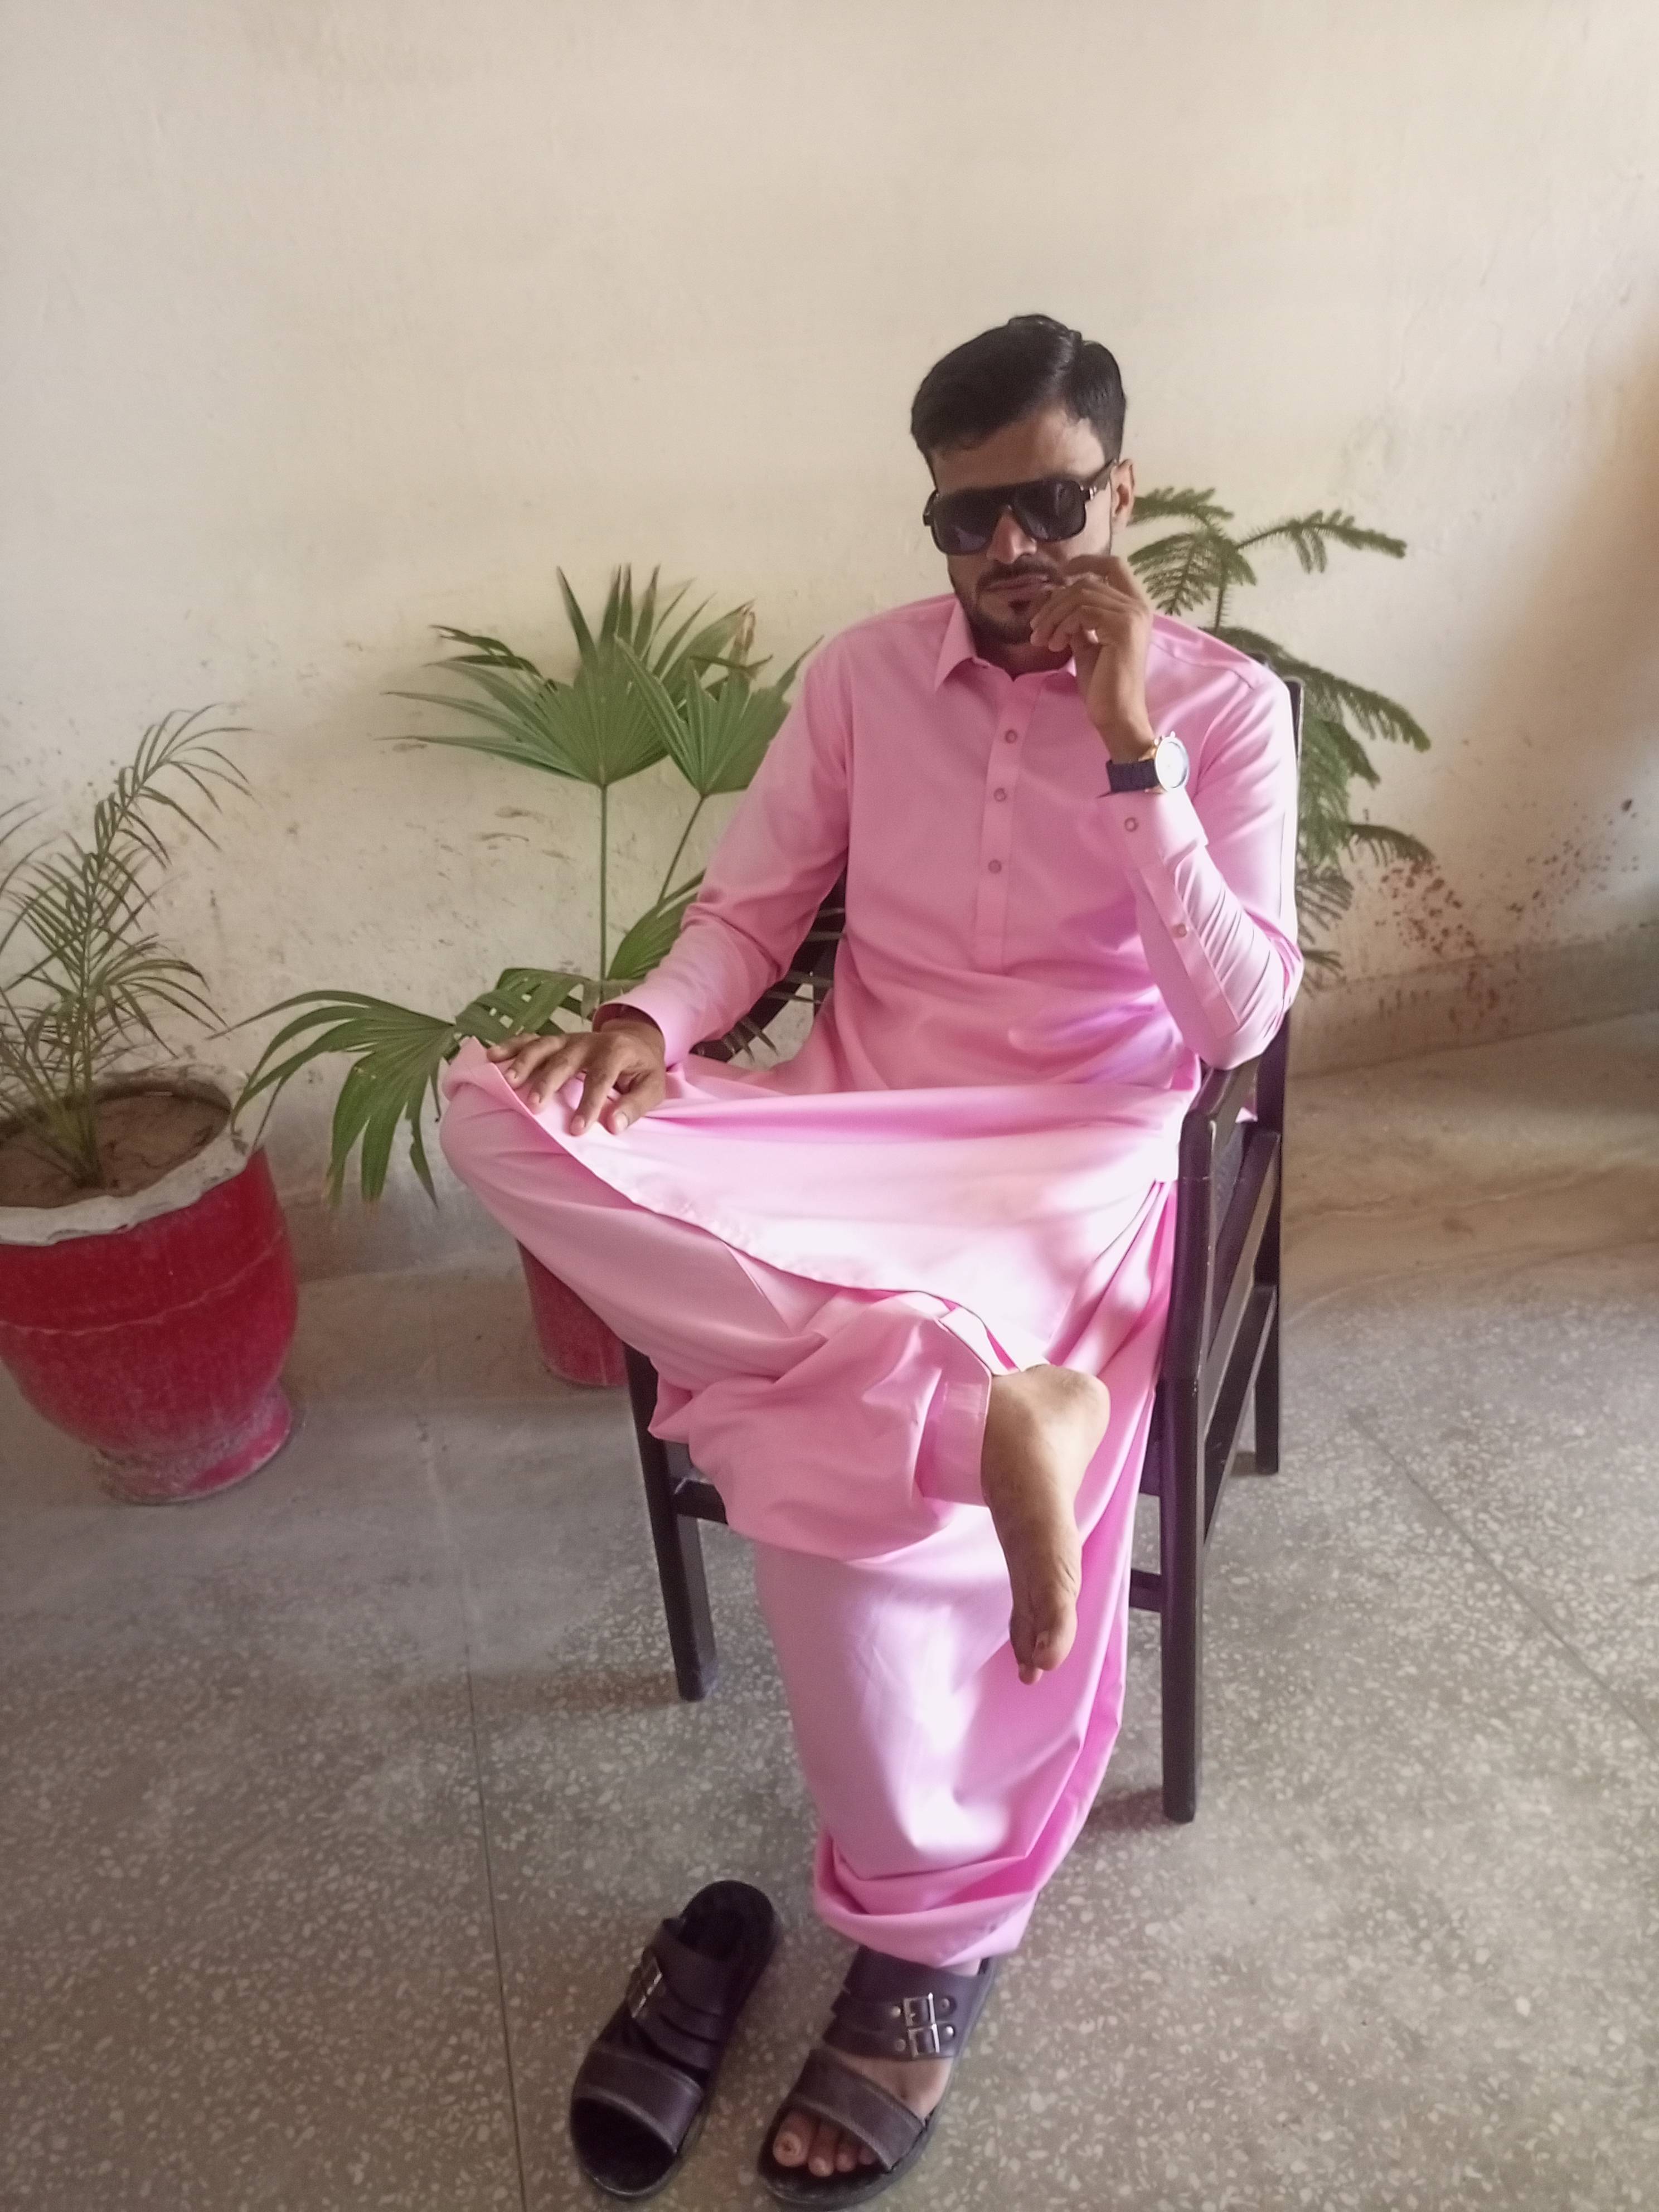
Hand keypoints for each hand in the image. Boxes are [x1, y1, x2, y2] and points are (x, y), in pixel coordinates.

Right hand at [484, 1014, 666, 1132]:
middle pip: (564, 1060)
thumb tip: (613, 1126)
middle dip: (547, 1082)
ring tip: (508, 1082)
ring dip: (524, 1062)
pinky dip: (510, 1046)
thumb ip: (635, 1106)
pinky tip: (491, 1056)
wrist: (637, 1037)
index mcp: (616, 1051)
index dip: (588, 1104)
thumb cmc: (643, 1069)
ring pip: (543, 1047)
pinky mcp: (556, 1040)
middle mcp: (589, 1041)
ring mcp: (569, 1038)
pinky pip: (530, 1039)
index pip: (600, 1078)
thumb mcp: (653, 1088)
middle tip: (533, 1106)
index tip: (576, 1130)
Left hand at [1028, 555, 1157, 762]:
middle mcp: (1138, 606)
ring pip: (1081, 595)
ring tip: (1042, 640)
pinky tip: (1055, 645)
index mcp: (1134, 607)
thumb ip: (1078, 622)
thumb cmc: (1103, 686)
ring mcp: (1132, 615)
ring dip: (1054, 616)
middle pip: (1087, 582)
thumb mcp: (1087, 646)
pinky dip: (1062, 625)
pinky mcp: (1123, 626)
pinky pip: (1082, 611)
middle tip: (1036, 627)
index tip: (1060, 574)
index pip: (1113, 564)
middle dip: (1055, 602)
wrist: (1117, 714)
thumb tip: (1057, 604)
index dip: (1085, 562)